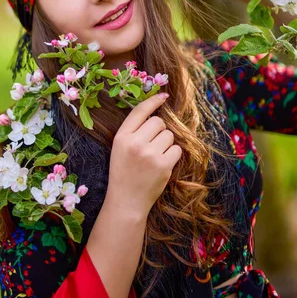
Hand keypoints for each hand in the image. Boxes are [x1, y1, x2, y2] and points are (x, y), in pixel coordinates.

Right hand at [105, 93, 181, 218]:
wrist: (126, 201)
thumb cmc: (123, 172)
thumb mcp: (120, 147)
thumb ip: (133, 130)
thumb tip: (156, 110)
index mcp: (121, 137)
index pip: (140, 111)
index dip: (153, 101)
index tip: (163, 96)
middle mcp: (135, 143)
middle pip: (158, 122)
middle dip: (159, 131)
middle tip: (152, 145)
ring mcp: (150, 154)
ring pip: (169, 135)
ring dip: (166, 143)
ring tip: (155, 156)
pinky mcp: (163, 165)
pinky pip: (176, 150)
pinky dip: (172, 155)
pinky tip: (162, 164)